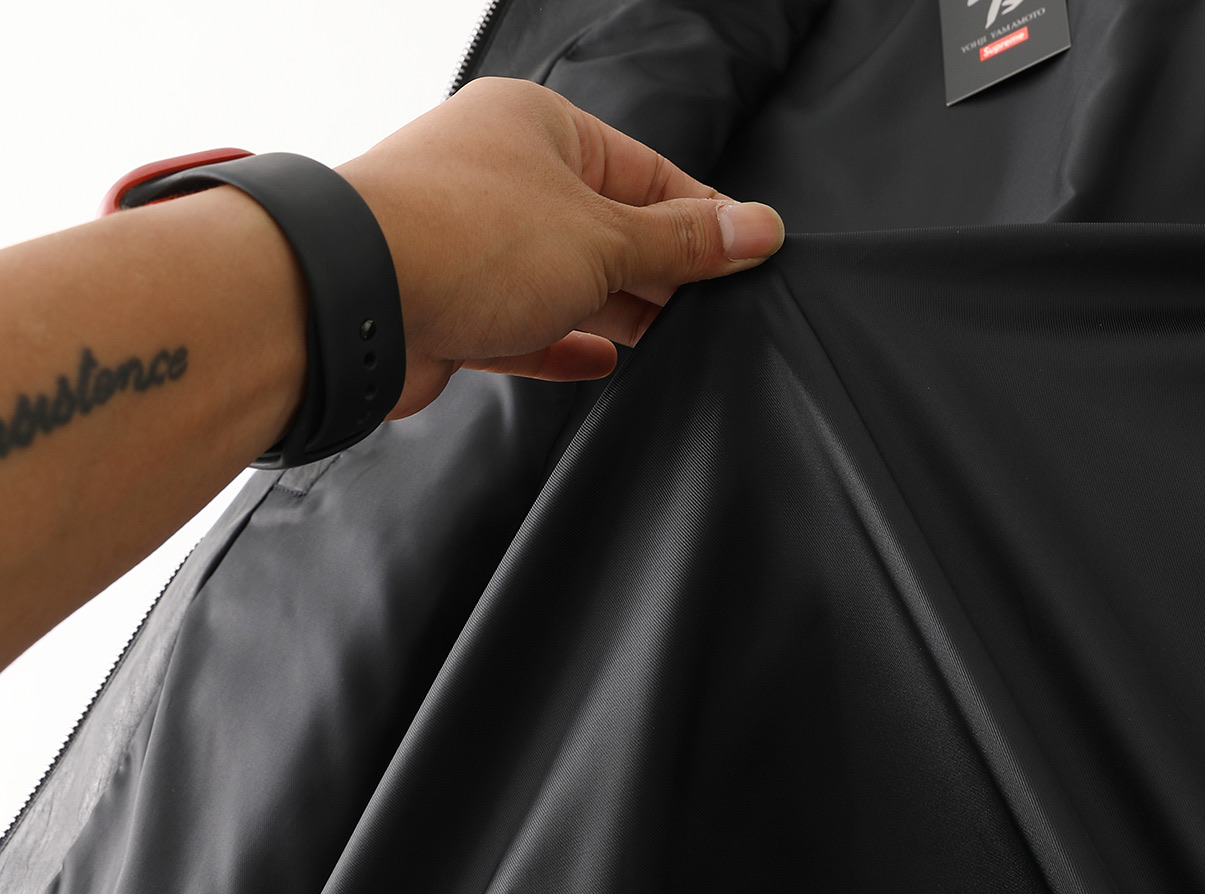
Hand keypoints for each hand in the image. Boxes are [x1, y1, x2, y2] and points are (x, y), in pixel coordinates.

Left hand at [338, 77, 786, 418]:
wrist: (351, 299)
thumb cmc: (464, 238)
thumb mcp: (604, 239)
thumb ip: (684, 243)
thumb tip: (758, 229)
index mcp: (539, 126)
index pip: (647, 171)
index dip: (702, 219)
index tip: (750, 257)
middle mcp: (501, 173)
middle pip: (607, 225)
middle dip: (659, 271)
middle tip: (716, 310)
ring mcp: (471, 240)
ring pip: (565, 277)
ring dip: (614, 310)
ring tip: (670, 343)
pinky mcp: (450, 302)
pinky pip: (522, 323)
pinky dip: (562, 343)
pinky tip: (600, 362)